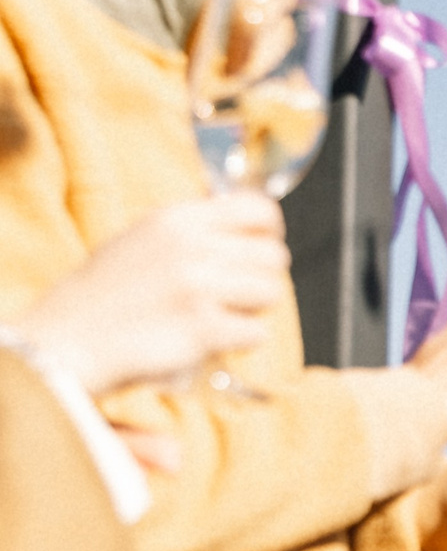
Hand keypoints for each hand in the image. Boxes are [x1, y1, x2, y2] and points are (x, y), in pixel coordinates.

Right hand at [17, 194, 286, 393]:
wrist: (69, 337)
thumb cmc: (104, 295)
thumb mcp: (141, 239)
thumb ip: (191, 231)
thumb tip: (247, 229)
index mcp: (176, 219)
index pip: (259, 209)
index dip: (268, 232)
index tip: (259, 247)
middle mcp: (190, 246)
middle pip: (273, 256)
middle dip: (260, 277)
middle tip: (234, 293)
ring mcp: (199, 286)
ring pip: (271, 293)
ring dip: (251, 309)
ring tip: (218, 315)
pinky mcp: (204, 327)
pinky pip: (256, 333)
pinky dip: (239, 341)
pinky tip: (211, 339)